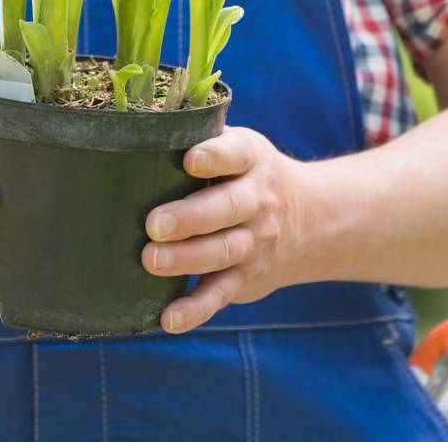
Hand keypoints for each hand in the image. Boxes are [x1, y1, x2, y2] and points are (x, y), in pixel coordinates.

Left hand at [142, 126, 302, 332]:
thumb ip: (200, 136)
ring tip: (151, 260)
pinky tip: (168, 318)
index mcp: (252, 160)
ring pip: (223, 252)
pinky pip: (220, 295)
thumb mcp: (241, 145)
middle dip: (191, 217)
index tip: (190, 159)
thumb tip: (135, 128)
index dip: (215, 156)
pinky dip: (195, 309)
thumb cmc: (248, 174)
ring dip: (186, 259)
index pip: (236, 155)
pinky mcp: (245, 279)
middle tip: (154, 223)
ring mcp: (253, 243)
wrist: (312, 221)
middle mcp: (257, 201)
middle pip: (227, 209)